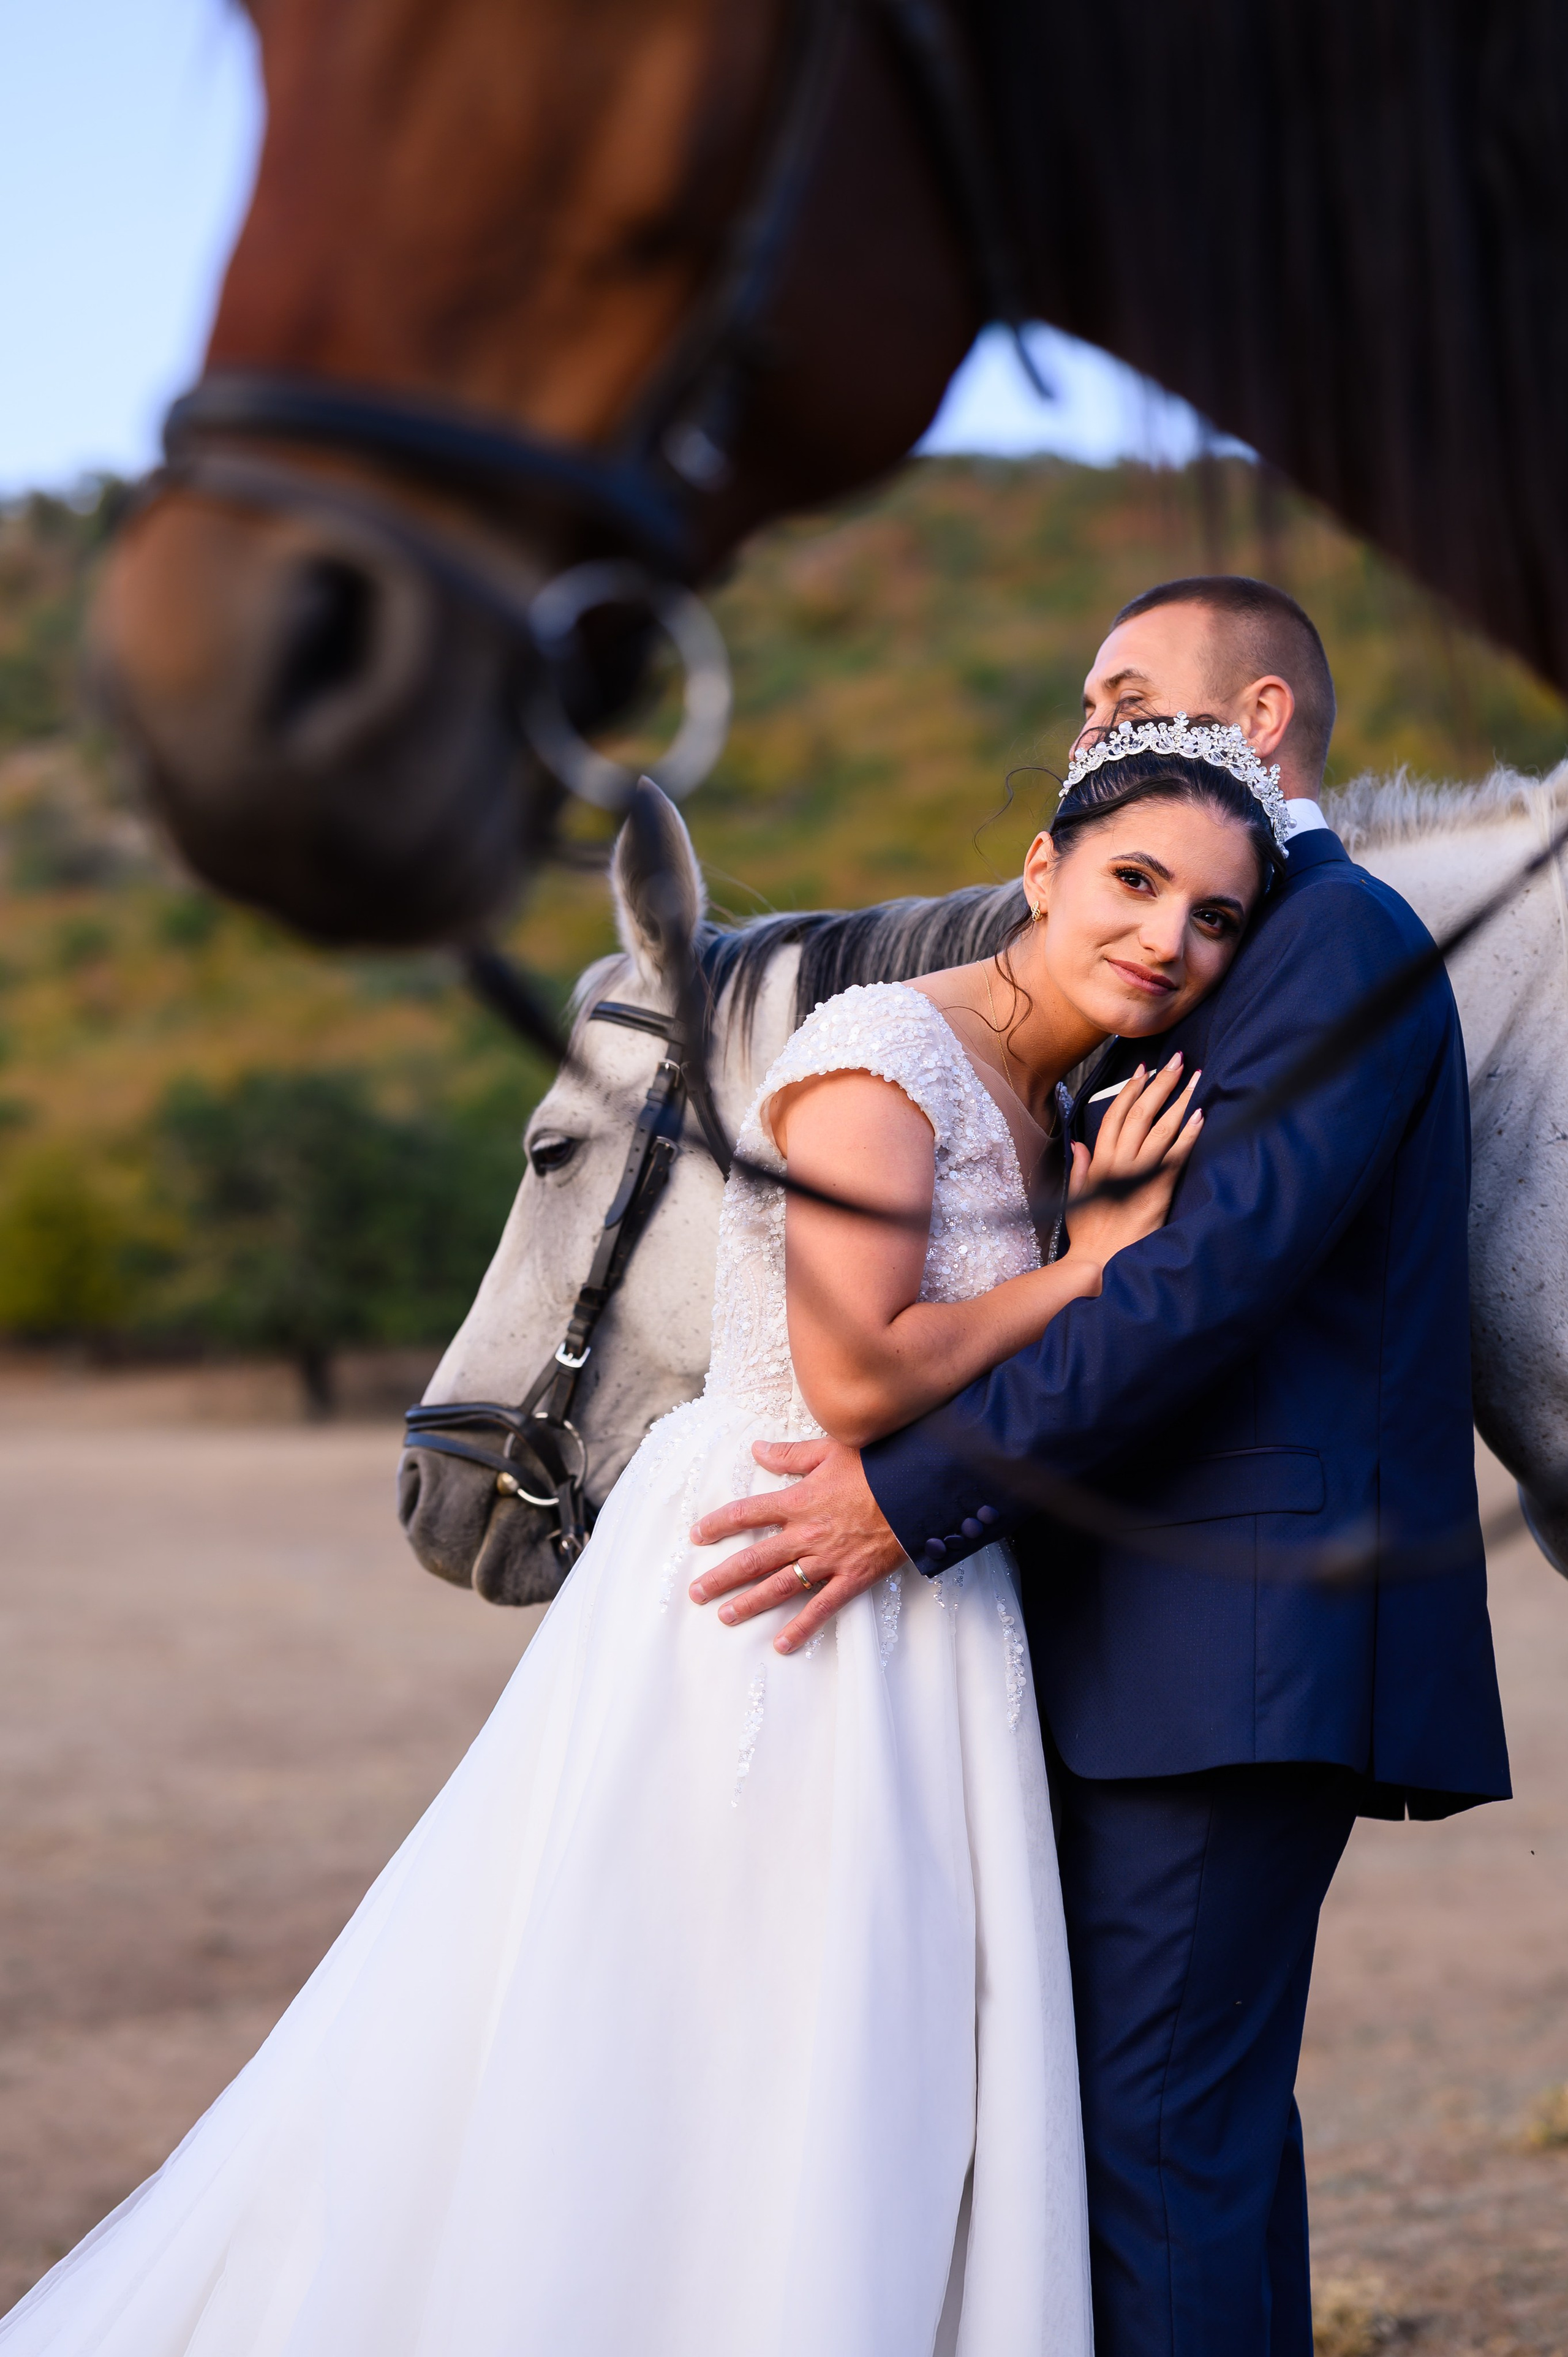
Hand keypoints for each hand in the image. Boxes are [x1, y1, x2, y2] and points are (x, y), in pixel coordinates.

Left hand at [688, 1436, 905, 1653]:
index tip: (696, 1536)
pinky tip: (782, 1644)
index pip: (746, 1514)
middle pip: (754, 1559)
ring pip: (779, 1586)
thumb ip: (790, 1454)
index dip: (718, 1525)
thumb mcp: (830, 1450)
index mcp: (798, 1501)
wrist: (920, 1490)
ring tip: (724, 1616)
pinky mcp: (852, 1578)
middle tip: (696, 1593)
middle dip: (721, 1577)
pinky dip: (801, 1627)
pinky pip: (822, 1607)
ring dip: (749, 1603)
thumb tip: (756, 1448)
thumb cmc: (877, 1466)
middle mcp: (806, 1534)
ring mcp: (828, 1559)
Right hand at [1062, 1053, 1201, 1273]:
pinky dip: (1189, 1134)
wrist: (1099, 1261)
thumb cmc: (1089, 1233)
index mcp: (1099, 1161)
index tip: (1143, 1069)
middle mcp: (1118, 1162)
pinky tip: (1201, 1115)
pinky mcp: (1157, 1189)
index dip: (1130, 1089)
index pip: (1114, 1114)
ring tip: (1196, 1078)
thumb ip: (1080, 1168)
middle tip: (1177, 1060)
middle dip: (1160, 1083)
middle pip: (1141, 1112)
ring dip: (1180, 1099)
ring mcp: (1138, 1174)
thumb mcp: (1077, 1197)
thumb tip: (1079, 1145)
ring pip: (1161, 1127)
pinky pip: (1176, 1155)